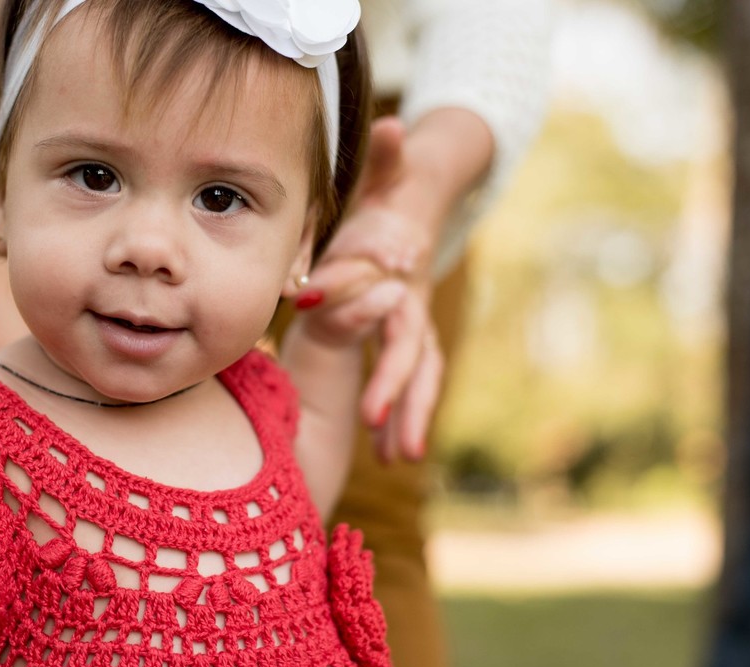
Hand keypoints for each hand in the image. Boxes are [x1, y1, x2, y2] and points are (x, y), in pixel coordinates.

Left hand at [297, 116, 446, 461]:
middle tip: (379, 426)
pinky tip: (387, 454)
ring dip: (409, 417)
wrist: (422, 212)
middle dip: (398, 389)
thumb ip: (388, 159)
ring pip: (419, 378)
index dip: (358, 311)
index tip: (327, 328)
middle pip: (414, 352)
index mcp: (402, 271)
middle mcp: (412, 304)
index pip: (386, 296)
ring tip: (398, 459)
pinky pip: (409, 386)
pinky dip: (399, 418)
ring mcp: (413, 328)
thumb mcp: (388, 177)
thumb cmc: (395, 198)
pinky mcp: (406, 346)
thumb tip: (393, 124)